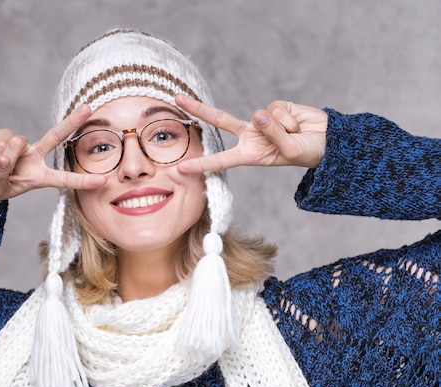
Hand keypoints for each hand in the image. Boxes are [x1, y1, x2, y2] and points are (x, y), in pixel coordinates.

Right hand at [0, 104, 105, 205]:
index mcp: (39, 177)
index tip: (104, 181)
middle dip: (71, 121)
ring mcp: (20, 145)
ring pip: (18, 143)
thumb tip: (3, 158)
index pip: (64, 179)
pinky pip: (3, 138)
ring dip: (2, 158)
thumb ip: (1, 175)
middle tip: (88, 107)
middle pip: (56, 136)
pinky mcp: (4, 135)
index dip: (82, 181)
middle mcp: (34, 158)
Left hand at [174, 94, 327, 172]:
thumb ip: (273, 134)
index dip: (201, 165)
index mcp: (250, 155)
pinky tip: (297, 123)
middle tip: (177, 99)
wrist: (328, 140)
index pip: (221, 159)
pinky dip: (290, 117)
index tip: (180, 168)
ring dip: (282, 127)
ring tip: (295, 134)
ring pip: (260, 115)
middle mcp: (250, 137)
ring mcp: (261, 121)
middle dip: (198, 109)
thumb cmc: (307, 153)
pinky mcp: (274, 106)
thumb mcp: (290, 152)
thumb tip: (258, 114)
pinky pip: (276, 108)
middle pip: (220, 120)